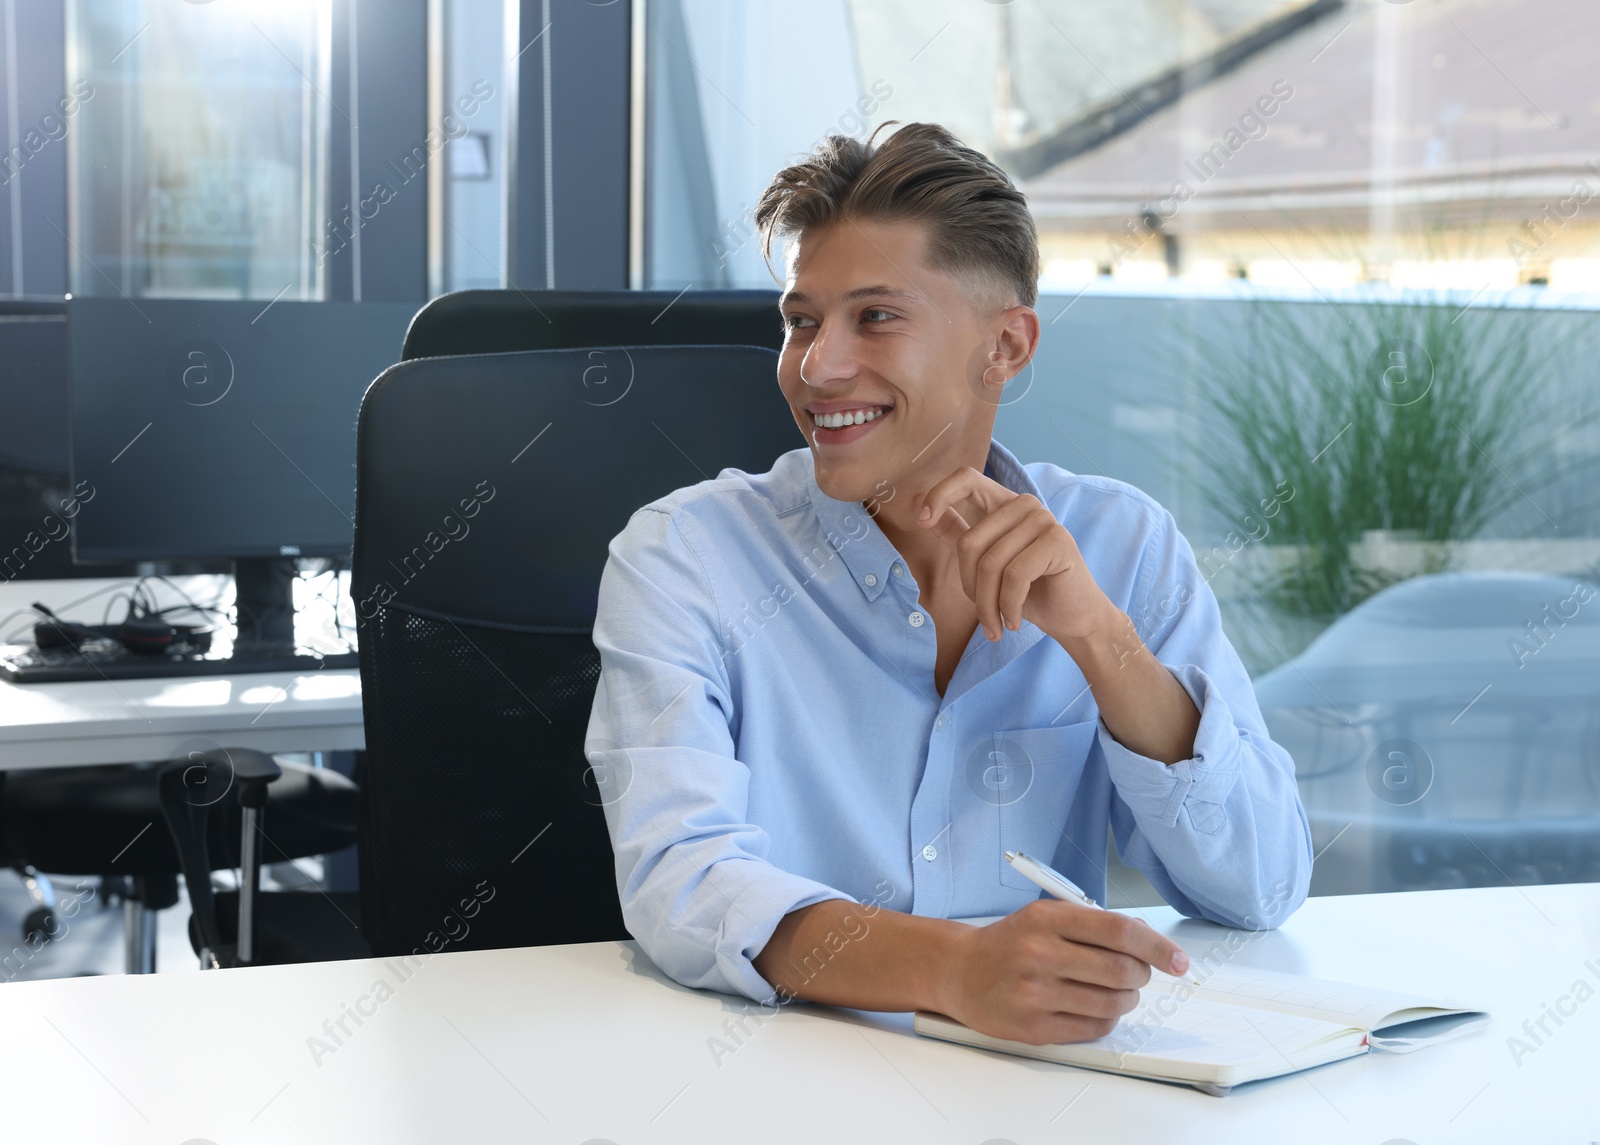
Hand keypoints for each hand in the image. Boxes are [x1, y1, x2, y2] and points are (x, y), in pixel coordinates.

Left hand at [914, 466, 1115, 643]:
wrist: (1071, 618)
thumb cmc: (1026, 591)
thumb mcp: (982, 561)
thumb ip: (954, 531)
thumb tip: (916, 503)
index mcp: (1002, 504)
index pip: (965, 478)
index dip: (939, 495)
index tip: (922, 521)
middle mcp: (1023, 504)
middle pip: (971, 541)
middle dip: (970, 587)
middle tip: (983, 615)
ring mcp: (1043, 519)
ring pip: (990, 563)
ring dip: (988, 606)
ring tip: (997, 624)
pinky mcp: (1057, 541)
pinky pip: (1014, 576)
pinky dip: (1008, 606)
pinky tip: (1015, 621)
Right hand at [940, 899, 1189, 1044]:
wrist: (960, 972)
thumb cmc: (1010, 943)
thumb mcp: (1045, 917)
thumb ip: (1093, 924)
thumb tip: (1147, 939)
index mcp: (1046, 919)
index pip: (1118, 931)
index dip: (1157, 947)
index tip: (1178, 959)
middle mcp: (1039, 954)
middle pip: (1123, 970)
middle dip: (1141, 974)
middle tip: (1136, 972)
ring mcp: (1036, 993)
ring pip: (1114, 1003)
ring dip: (1126, 998)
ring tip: (1114, 990)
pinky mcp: (1035, 1027)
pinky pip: (1095, 1028)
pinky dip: (1106, 1019)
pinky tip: (1092, 1006)